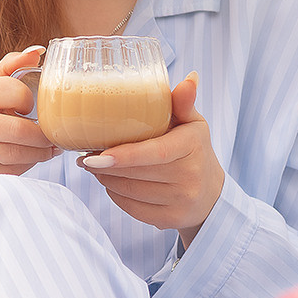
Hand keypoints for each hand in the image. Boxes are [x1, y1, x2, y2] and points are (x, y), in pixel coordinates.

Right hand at [0, 45, 57, 187]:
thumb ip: (14, 67)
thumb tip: (38, 51)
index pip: (15, 92)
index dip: (31, 102)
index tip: (31, 108)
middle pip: (17, 129)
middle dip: (42, 135)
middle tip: (52, 137)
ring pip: (14, 154)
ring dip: (38, 153)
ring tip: (47, 149)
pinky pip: (7, 173)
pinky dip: (23, 169)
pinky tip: (28, 162)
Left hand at [79, 71, 223, 243]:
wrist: (211, 195)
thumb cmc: (194, 150)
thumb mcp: (192, 123)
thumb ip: (183, 102)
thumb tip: (190, 77)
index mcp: (193, 146)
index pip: (154, 152)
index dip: (123, 156)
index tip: (97, 155)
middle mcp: (190, 177)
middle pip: (135, 173)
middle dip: (104, 166)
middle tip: (86, 155)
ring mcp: (181, 201)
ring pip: (129, 191)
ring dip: (105, 179)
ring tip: (95, 167)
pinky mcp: (171, 220)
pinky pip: (131, 208)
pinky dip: (115, 195)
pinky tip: (111, 183)